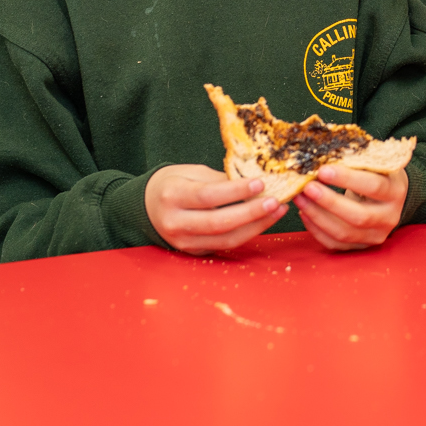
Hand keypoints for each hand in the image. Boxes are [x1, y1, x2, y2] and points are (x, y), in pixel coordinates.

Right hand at [145, 163, 286, 253]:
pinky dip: (246, 234)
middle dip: (251, 213)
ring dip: (255, 227)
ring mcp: (183, 242)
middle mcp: (175, 222)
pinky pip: (224, 246)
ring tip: (276, 211)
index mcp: (172, 196)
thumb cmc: (173, 184)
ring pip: (225, 239)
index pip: (208, 196)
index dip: (236, 191)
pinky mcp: (194, 252)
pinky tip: (262, 221)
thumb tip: (253, 182)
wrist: (148, 206)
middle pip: (219, 223)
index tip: (260, 183)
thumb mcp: (191, 173)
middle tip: (275, 201)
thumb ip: (219, 179)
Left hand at [297, 165, 406, 250]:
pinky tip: (304, 213)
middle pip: (359, 216)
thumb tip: (320, 156)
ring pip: (344, 233)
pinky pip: (336, 244)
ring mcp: (376, 235)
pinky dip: (316, 230)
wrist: (390, 197)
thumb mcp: (374, 163)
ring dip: (318, 216)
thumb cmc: (377, 174)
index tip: (323, 170)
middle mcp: (389, 217)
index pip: (373, 186)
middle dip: (329, 202)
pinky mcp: (361, 247)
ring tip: (300, 199)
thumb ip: (354, 160)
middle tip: (307, 187)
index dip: (347, 179)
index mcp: (395, 191)